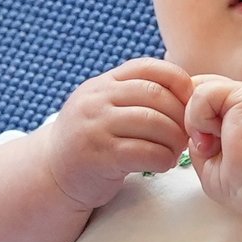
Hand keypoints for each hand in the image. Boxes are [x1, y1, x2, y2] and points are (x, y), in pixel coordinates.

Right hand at [36, 58, 195, 211]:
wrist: (53, 174)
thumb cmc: (92, 141)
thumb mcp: (105, 107)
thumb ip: (134, 94)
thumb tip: (187, 89)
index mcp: (102, 84)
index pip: (148, 67)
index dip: (177, 81)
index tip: (189, 102)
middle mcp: (96, 100)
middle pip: (156, 96)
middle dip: (180, 116)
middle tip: (187, 133)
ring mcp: (95, 127)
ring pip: (154, 124)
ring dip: (174, 140)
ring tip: (175, 150)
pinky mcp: (99, 156)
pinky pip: (145, 152)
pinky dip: (163, 159)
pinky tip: (162, 164)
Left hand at [186, 74, 241, 241]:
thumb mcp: (213, 166)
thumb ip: (200, 145)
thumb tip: (191, 133)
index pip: (207, 104)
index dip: (194, 121)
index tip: (201, 148)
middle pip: (200, 91)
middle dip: (191, 119)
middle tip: (204, 146)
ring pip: (198, 91)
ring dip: (195, 122)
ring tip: (213, 144)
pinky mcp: (241, 91)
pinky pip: (202, 93)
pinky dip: (200, 117)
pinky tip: (217, 134)